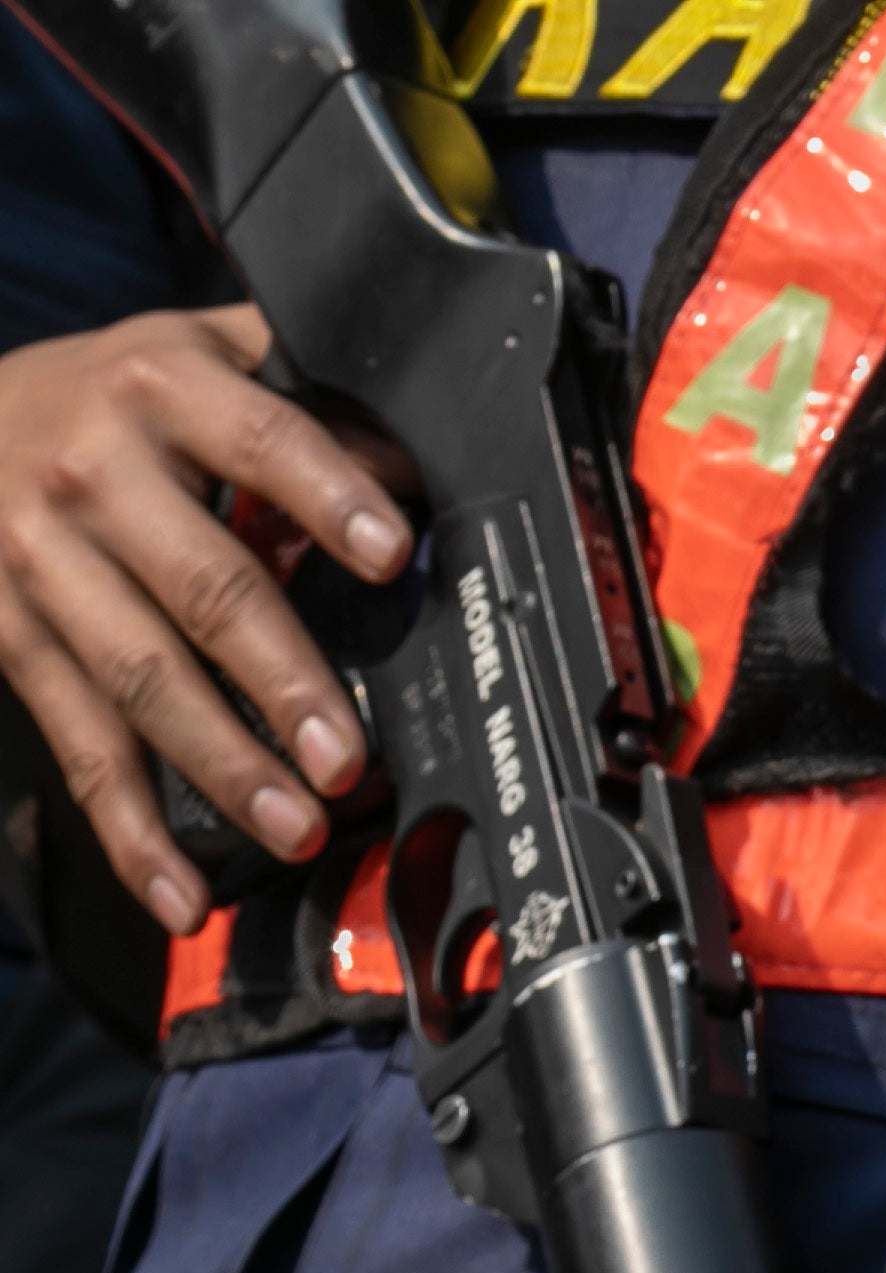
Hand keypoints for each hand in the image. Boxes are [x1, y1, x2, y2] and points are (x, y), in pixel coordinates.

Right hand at [0, 309, 407, 932]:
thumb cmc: (107, 397)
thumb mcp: (195, 353)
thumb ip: (302, 392)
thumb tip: (425, 462)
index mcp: (162, 389)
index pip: (262, 440)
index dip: (328, 496)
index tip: (391, 555)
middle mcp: (93, 472)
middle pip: (205, 586)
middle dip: (282, 680)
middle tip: (347, 755)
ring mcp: (41, 559)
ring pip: (142, 675)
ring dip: (224, 765)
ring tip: (296, 828)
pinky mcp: (7, 634)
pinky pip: (77, 740)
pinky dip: (130, 827)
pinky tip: (179, 887)